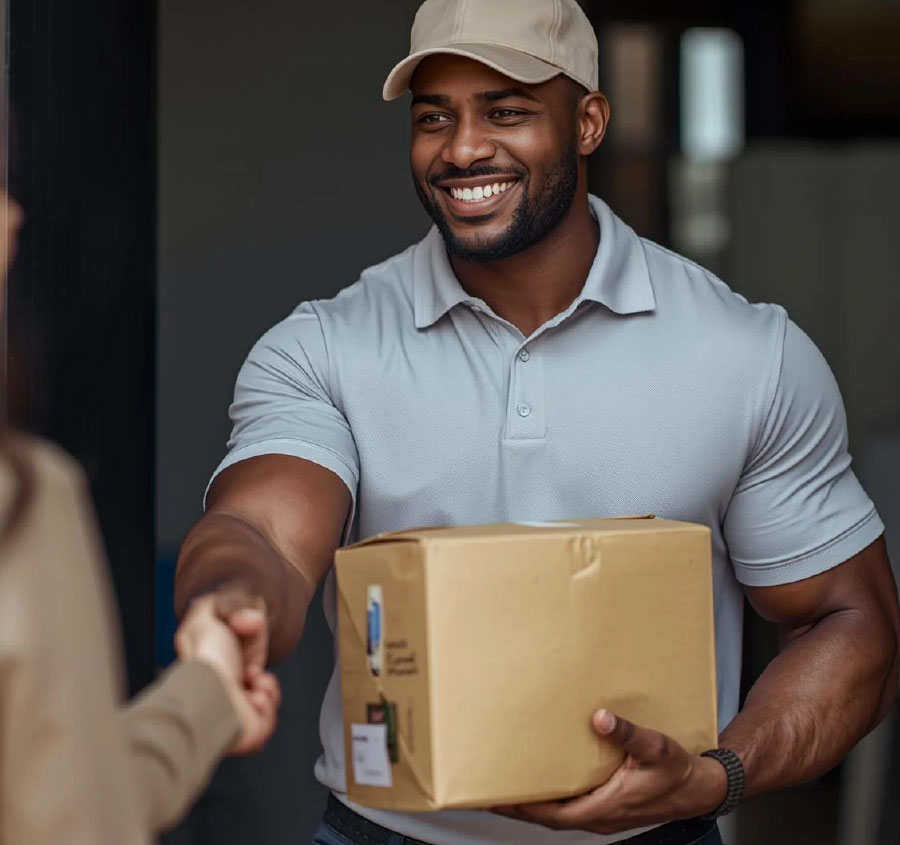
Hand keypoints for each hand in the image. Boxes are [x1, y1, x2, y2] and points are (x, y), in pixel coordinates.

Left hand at [175, 595, 280, 754]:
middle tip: (251, 669)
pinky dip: (268, 707)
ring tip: (256, 683)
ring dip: (267, 688)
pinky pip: (269, 721)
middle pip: (257, 681)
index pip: (242, 661)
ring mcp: (236, 713)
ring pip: (266, 701)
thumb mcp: (205, 617)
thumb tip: (242, 613)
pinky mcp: (248, 731)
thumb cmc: (206, 659)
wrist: (210, 692)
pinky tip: (256, 698)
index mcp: (215, 670)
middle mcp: (224, 693)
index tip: (247, 644)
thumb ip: (218, 605)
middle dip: (262, 671)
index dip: (252, 651)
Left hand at [494, 710, 726, 834]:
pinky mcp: (607, 807)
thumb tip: (601, 718)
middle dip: (518, 808)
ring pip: (559, 814)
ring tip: (510, 787)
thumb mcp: (654, 747)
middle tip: (490, 792)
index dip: (523, 809)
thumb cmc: (676, 772)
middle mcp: (599, 816)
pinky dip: (552, 800)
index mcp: (605, 807)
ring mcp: (602, 814)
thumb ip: (626, 733)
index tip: (498, 799)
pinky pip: (571, 807)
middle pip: (548, 818)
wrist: (698, 789)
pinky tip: (545, 784)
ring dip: (534, 805)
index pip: (553, 814)